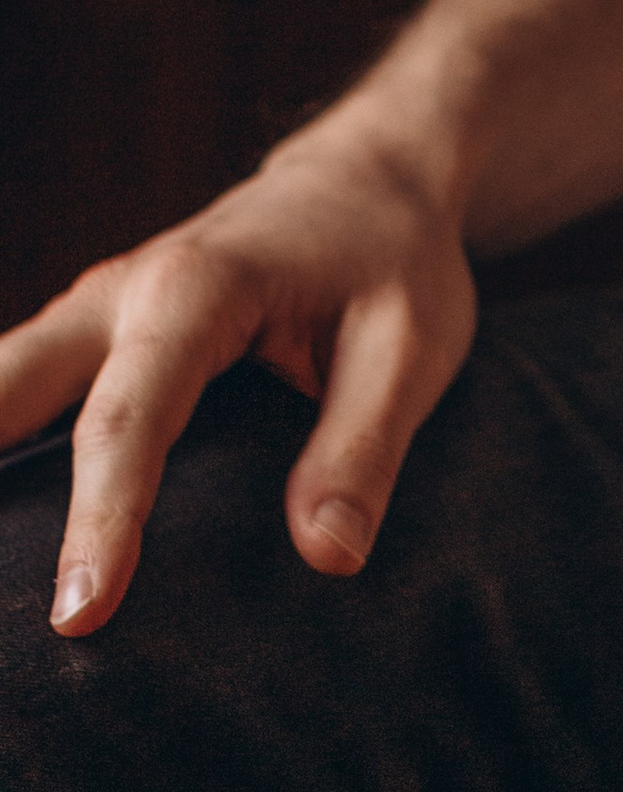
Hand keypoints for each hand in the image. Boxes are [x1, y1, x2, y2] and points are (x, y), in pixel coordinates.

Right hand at [0, 117, 477, 633]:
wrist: (370, 178)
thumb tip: (328, 556)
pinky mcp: (93, 333)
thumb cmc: (393, 257)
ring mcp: (96, 310)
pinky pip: (19, 391)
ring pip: (0, 386)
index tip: (79, 613)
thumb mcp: (412, 346)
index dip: (101, 518)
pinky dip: (0, 445)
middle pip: (8, 390)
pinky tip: (7, 518)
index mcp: (198, 290)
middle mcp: (122, 293)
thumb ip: (365, 447)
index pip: (129, 419)